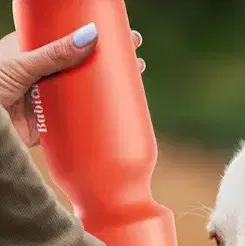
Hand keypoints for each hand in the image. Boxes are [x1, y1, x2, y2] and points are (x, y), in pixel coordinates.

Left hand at [0, 23, 145, 146]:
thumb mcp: (21, 63)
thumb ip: (54, 53)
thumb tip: (91, 36)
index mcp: (35, 53)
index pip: (70, 41)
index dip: (95, 38)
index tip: (120, 34)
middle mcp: (46, 76)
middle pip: (84, 67)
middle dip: (111, 64)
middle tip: (136, 58)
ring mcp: (51, 101)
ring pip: (85, 94)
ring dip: (109, 91)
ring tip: (135, 81)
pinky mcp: (53, 126)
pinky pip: (80, 122)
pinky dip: (99, 120)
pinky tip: (119, 116)